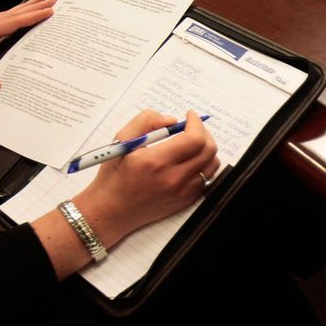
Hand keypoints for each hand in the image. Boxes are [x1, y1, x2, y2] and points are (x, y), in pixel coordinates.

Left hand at [0, 0, 55, 90]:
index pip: (11, 23)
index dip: (31, 17)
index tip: (48, 12)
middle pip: (13, 13)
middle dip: (34, 6)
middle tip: (53, 0)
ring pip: (9, 14)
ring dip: (26, 8)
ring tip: (42, 1)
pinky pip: (4, 21)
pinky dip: (17, 16)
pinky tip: (22, 16)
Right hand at [72, 110, 219, 247]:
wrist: (113, 210)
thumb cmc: (114, 175)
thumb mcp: (121, 141)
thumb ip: (145, 122)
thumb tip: (172, 120)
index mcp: (156, 162)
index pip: (194, 139)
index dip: (196, 123)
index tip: (190, 116)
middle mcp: (174, 178)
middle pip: (208, 149)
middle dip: (203, 132)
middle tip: (192, 127)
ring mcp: (183, 191)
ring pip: (212, 163)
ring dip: (206, 148)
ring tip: (192, 142)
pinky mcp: (187, 199)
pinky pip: (208, 177)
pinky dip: (204, 164)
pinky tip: (191, 159)